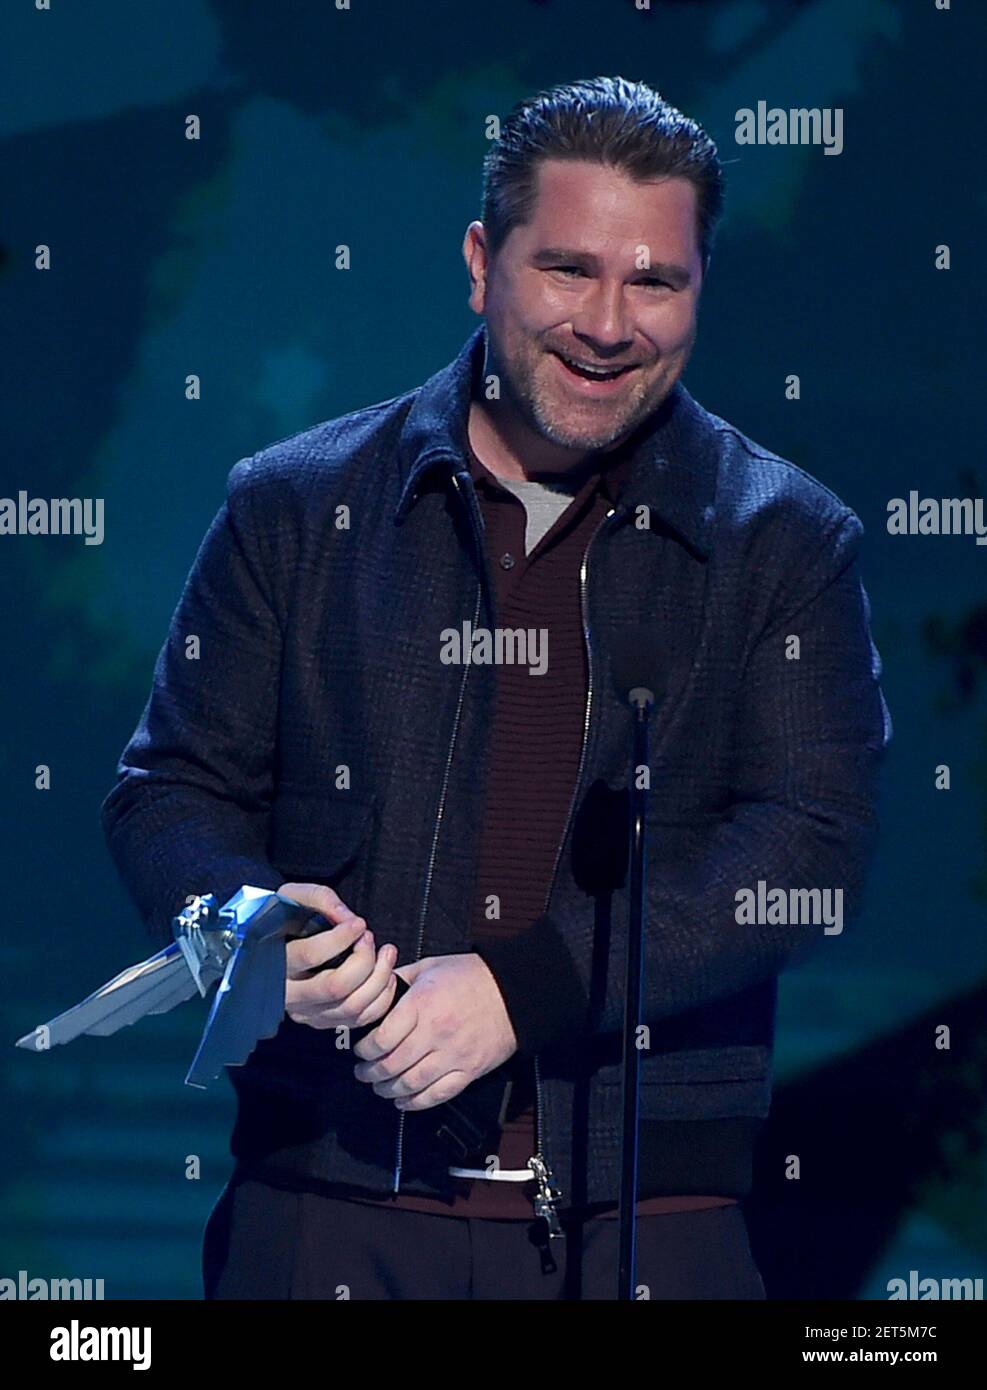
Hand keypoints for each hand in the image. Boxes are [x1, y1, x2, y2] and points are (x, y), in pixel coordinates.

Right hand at [281, 883, 397, 1030]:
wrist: (273, 943)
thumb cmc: (286, 918)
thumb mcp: (294, 896)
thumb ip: (320, 899)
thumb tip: (346, 917)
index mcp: (274, 962)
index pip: (311, 955)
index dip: (341, 938)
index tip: (359, 924)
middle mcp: (288, 994)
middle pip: (335, 986)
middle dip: (364, 960)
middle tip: (370, 938)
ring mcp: (306, 1013)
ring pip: (351, 1006)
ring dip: (379, 977)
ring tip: (386, 953)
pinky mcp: (324, 1022)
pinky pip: (361, 1019)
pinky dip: (382, 998)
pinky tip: (385, 975)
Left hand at [351, 953, 517, 1109]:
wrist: (514, 991)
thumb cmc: (473, 976)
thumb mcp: (430, 966)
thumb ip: (400, 978)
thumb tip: (375, 988)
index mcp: (423, 1004)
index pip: (382, 1039)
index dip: (365, 1049)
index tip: (360, 1049)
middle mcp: (436, 1032)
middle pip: (392, 1065)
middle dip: (370, 1073)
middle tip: (363, 1072)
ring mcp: (453, 1055)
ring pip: (411, 1084)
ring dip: (388, 1090)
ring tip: (379, 1087)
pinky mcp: (469, 1071)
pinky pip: (437, 1095)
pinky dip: (416, 1103)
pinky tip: (404, 1101)